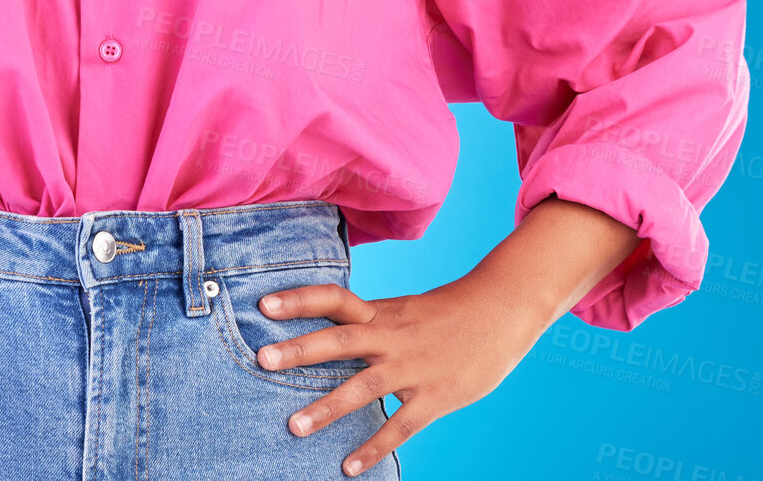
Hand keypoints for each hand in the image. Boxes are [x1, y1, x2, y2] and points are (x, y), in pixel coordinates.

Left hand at [253, 273, 548, 475]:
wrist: (501, 310)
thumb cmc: (448, 311)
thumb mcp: (405, 309)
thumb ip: (372, 321)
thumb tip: (335, 325)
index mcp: (382, 312)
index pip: (333, 298)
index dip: (299, 299)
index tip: (263, 303)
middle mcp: (392, 336)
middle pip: (339, 340)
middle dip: (300, 350)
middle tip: (261, 358)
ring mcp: (413, 368)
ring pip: (364, 387)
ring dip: (327, 407)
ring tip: (293, 426)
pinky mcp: (435, 397)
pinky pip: (399, 426)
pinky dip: (373, 447)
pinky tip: (348, 467)